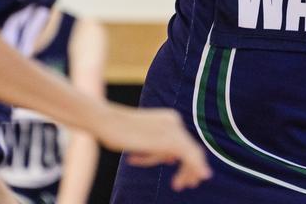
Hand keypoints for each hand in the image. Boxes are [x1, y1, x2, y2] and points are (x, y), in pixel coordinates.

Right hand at [96, 105, 210, 190]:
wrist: (105, 121)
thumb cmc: (117, 131)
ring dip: (190, 171)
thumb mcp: (141, 141)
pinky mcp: (167, 139)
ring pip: (192, 153)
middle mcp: (174, 121)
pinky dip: (195, 167)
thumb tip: (172, 159)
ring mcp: (172, 129)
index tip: (180, 178)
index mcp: (169, 119)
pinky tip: (201, 176)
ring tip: (180, 186)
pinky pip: (188, 155)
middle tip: (189, 185)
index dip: (187, 161)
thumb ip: (157, 148)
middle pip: (191, 148)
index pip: (185, 142)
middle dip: (191, 168)